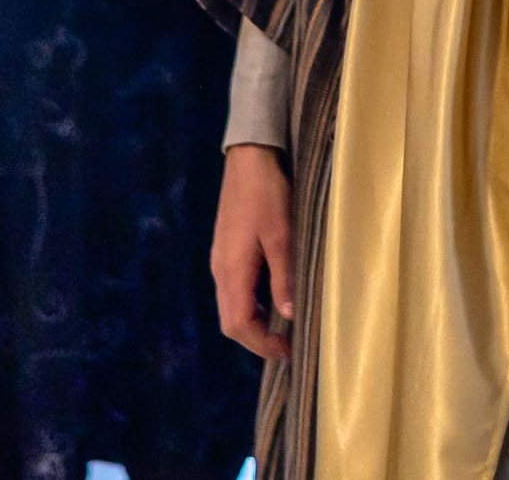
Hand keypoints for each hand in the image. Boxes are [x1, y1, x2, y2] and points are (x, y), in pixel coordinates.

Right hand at [214, 143, 294, 359]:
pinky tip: (272, 296)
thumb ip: (284, 277)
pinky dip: (251, 303)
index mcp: (231, 271)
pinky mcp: (226, 250)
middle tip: (287, 343)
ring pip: (231, 305)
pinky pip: (234, 289)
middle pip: (230, 320)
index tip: (288, 350)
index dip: (261, 344)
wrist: (249, 159)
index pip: (237, 324)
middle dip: (256, 338)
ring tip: (283, 325)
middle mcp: (220, 270)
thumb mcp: (282, 236)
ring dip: (254, 321)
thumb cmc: (267, 194)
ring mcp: (220, 260)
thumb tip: (288, 315)